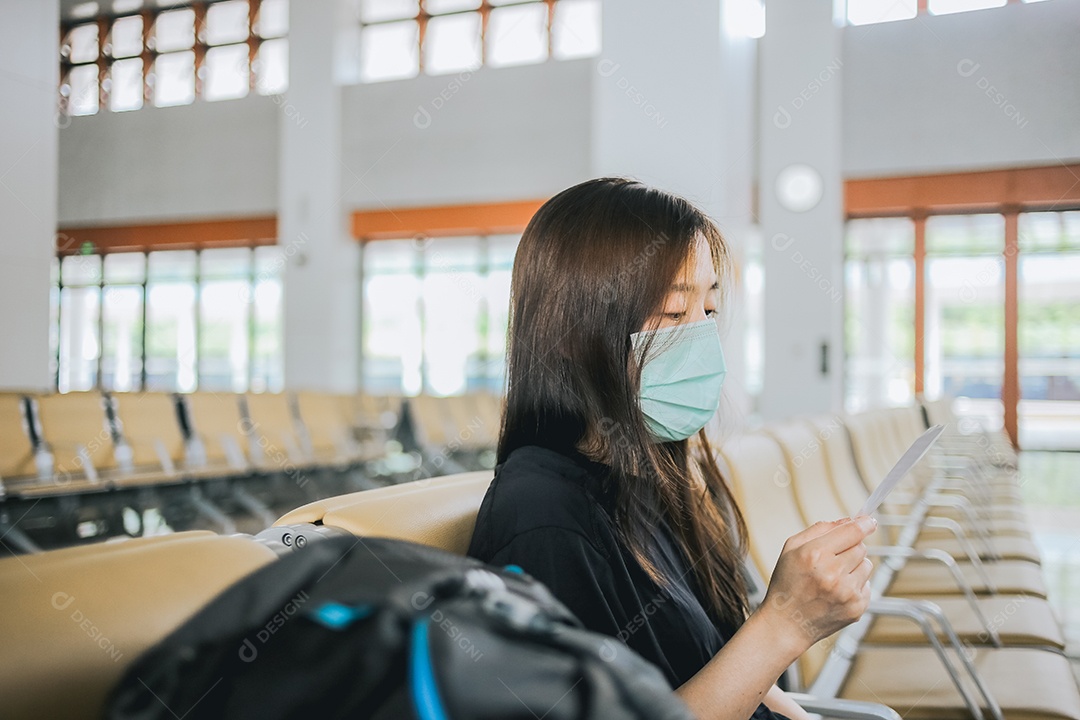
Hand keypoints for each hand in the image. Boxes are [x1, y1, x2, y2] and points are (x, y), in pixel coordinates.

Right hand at [756, 516, 875, 655]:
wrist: (787, 624)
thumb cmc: (787, 585)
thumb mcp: (791, 549)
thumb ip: (819, 529)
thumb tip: (848, 520)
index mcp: (815, 555)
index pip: (852, 532)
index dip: (864, 523)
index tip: (869, 520)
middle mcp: (833, 574)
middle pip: (861, 547)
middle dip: (850, 548)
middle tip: (833, 557)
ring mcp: (847, 593)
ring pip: (867, 565)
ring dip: (854, 566)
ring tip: (833, 577)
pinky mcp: (857, 608)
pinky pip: (867, 585)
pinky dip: (855, 584)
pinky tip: (837, 591)